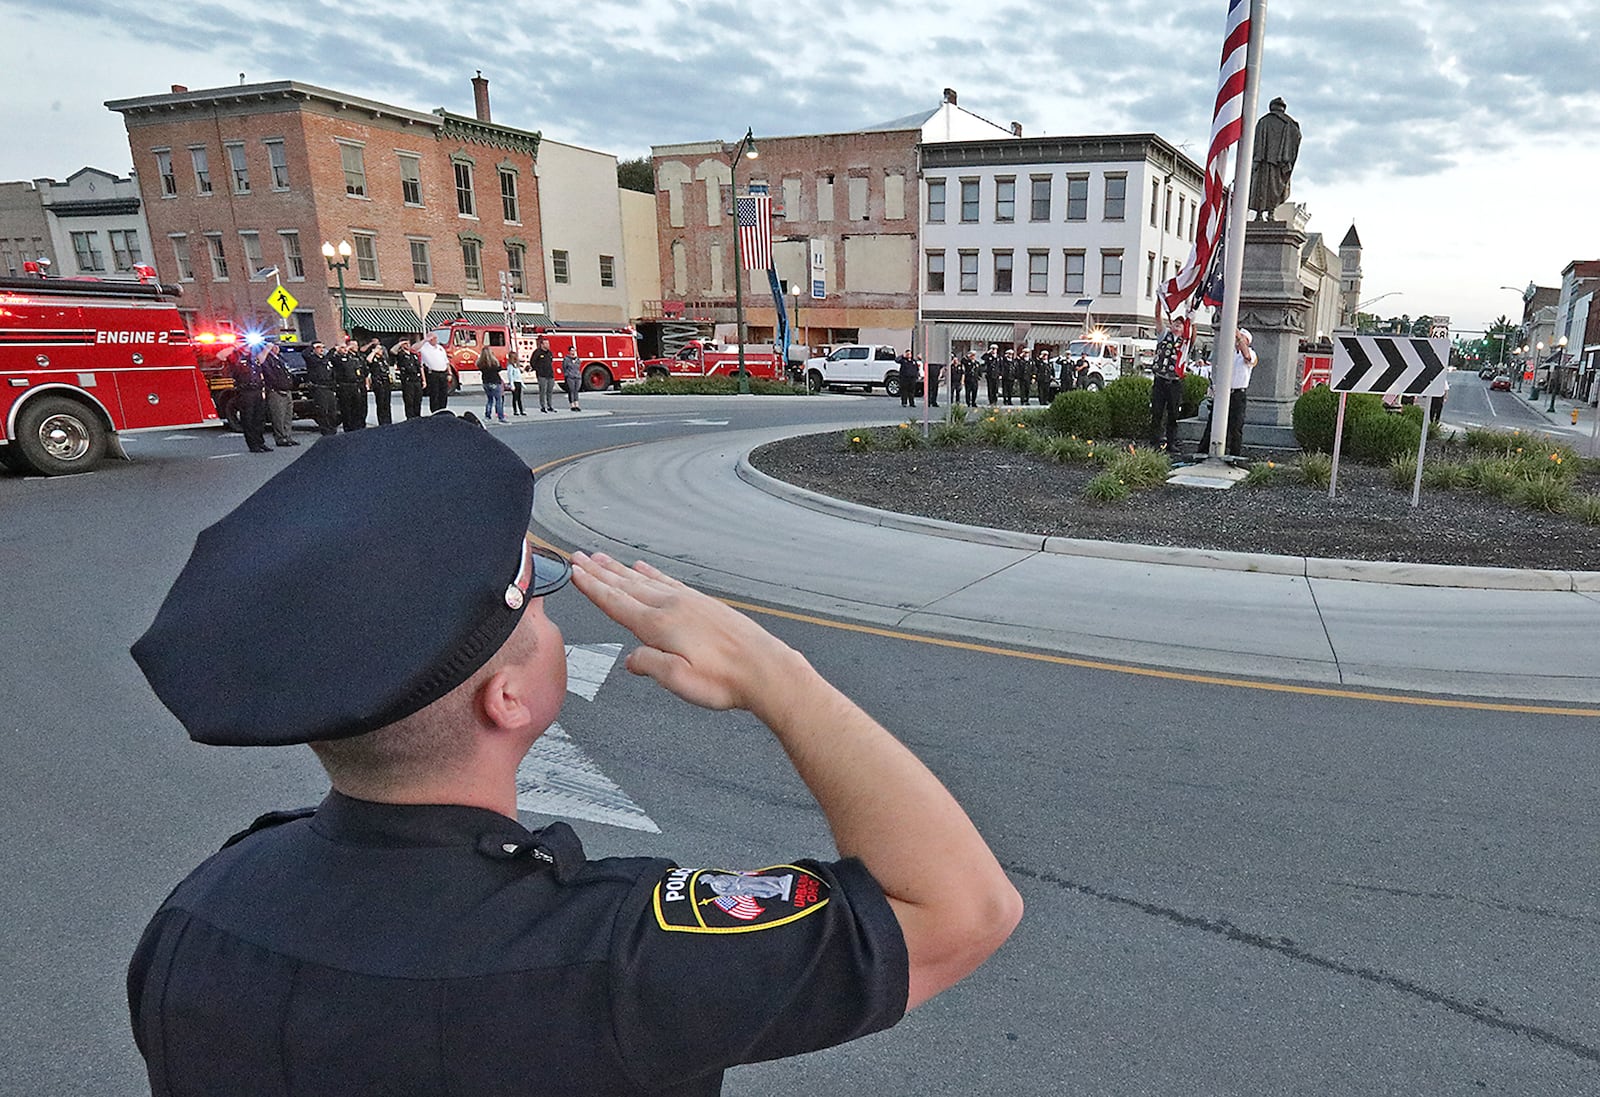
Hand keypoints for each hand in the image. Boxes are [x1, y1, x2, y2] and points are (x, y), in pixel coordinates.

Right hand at [569, 552, 800, 711]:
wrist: (765, 669)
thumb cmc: (724, 680)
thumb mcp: (678, 681)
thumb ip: (648, 665)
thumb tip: (630, 659)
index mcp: (660, 625)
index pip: (616, 602)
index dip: (592, 587)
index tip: (573, 572)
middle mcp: (672, 606)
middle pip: (626, 585)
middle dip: (599, 572)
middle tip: (578, 558)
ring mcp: (689, 602)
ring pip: (645, 581)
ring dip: (620, 569)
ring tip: (602, 558)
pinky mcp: (704, 604)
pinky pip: (669, 582)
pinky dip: (651, 574)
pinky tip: (645, 569)